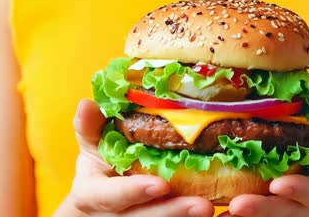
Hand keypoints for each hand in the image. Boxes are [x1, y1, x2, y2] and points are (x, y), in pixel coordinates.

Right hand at [54, 99, 213, 216]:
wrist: (100, 198)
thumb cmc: (101, 168)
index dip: (133, 191)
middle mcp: (114, 216)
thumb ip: (90, 128)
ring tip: (212, 208)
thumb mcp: (92, 147)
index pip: (110, 196)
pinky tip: (222, 215)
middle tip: (203, 205)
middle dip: (173, 211)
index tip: (160, 184)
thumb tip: (86, 103)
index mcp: (94, 195)